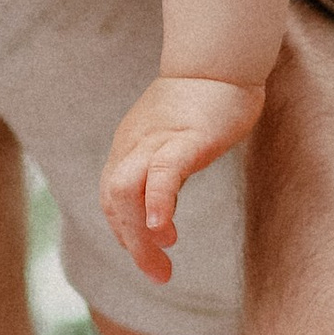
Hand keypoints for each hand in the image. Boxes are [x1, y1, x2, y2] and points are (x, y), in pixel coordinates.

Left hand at [103, 74, 265, 280]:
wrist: (221, 60)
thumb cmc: (202, 101)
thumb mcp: (172, 140)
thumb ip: (162, 171)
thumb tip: (160, 211)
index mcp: (129, 149)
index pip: (112, 200)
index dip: (126, 232)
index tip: (151, 255)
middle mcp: (133, 146)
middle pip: (113, 201)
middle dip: (132, 244)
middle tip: (159, 274)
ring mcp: (156, 141)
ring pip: (126, 191)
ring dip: (138, 233)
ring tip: (162, 259)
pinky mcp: (185, 138)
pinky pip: (162, 173)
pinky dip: (157, 202)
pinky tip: (163, 228)